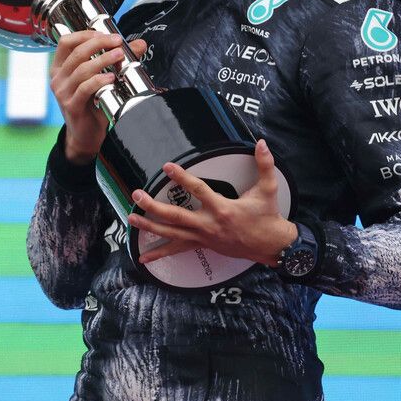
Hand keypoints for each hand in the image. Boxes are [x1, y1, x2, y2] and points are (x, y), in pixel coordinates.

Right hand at [50, 30, 147, 164]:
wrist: (85, 134)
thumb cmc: (91, 104)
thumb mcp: (101, 78)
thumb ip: (117, 59)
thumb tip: (139, 44)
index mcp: (60, 67)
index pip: (67, 42)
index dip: (86, 34)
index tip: (106, 34)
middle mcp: (58, 78)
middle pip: (76, 52)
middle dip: (99, 43)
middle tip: (117, 43)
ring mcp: (62, 92)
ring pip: (82, 69)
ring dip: (103, 60)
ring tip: (119, 56)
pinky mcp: (71, 105)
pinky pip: (85, 88)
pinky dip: (99, 80)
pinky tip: (111, 78)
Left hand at [129, 139, 296, 265]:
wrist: (270, 246)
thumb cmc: (267, 217)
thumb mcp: (269, 189)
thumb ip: (265, 164)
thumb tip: (262, 143)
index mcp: (223, 209)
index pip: (198, 190)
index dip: (182, 178)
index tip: (167, 167)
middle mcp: (209, 225)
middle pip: (176, 216)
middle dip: (154, 206)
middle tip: (138, 196)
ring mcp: (203, 237)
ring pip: (172, 233)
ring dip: (150, 226)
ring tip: (131, 218)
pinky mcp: (202, 245)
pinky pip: (177, 249)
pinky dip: (159, 253)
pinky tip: (143, 257)